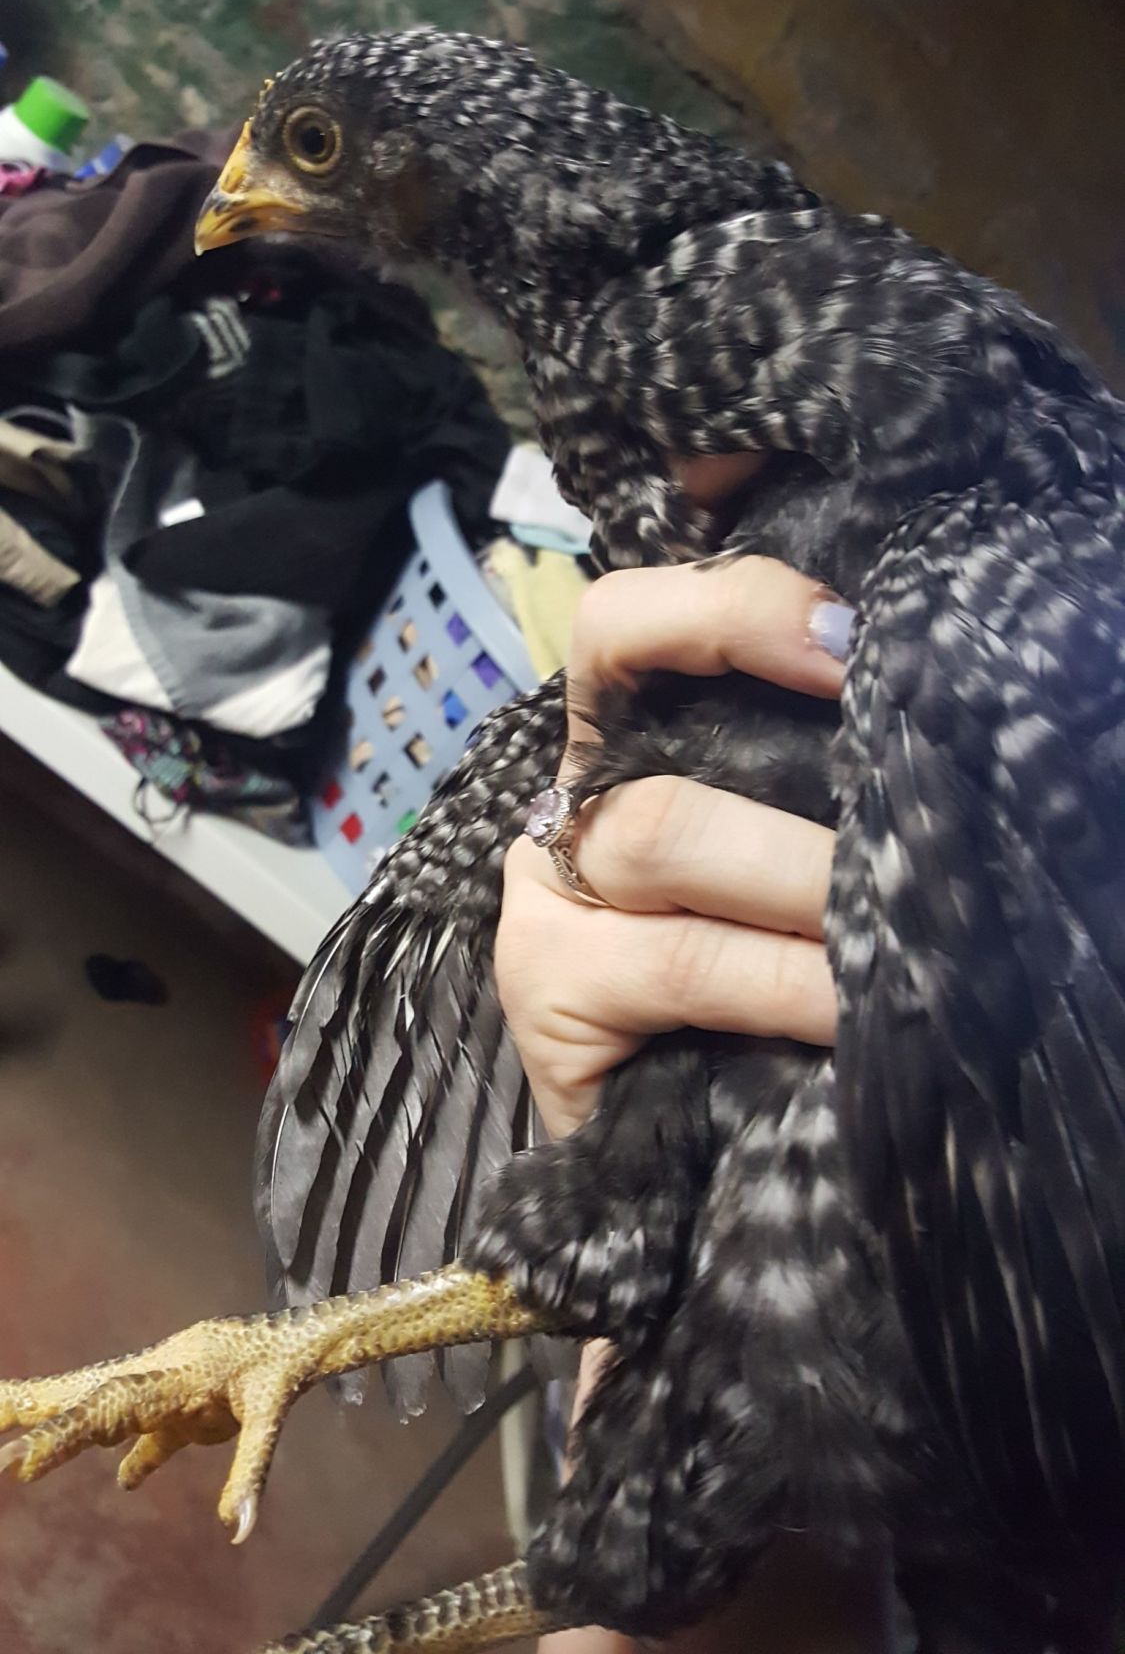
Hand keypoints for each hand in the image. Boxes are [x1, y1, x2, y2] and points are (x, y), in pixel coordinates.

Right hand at [496, 554, 849, 1138]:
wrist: (678, 1160)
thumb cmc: (753, 989)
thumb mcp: (781, 866)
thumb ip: (805, 784)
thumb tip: (920, 730)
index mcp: (622, 742)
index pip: (627, 622)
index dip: (730, 604)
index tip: (849, 637)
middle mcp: (569, 797)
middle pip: (626, 688)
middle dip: (775, 711)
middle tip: (895, 791)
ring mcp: (544, 893)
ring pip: (661, 829)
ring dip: (802, 875)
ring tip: (887, 924)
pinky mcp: (545, 991)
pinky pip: (681, 962)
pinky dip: (784, 981)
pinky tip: (848, 1007)